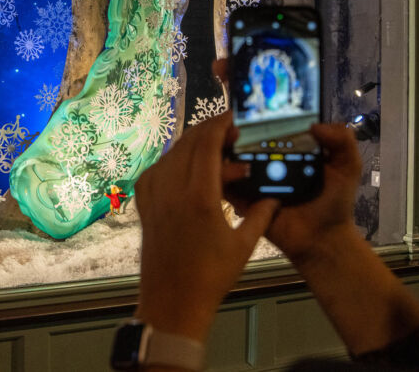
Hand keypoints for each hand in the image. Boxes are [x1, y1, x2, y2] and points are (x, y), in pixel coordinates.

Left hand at [134, 113, 278, 341]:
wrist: (172, 301)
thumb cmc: (212, 276)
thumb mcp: (244, 244)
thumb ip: (260, 212)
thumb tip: (275, 192)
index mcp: (198, 197)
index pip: (206, 144)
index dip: (220, 125)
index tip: (235, 116)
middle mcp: (171, 189)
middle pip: (188, 143)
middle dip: (210, 132)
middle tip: (231, 132)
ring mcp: (153, 194)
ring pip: (172, 153)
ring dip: (194, 146)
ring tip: (218, 153)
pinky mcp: (143, 202)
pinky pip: (158, 168)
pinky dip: (177, 161)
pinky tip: (192, 169)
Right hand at [212, 60, 361, 265]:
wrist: (320, 240)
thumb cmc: (332, 201)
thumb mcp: (346, 165)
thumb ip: (341, 141)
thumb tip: (316, 124)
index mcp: (283, 134)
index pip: (263, 102)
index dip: (247, 78)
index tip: (235, 61)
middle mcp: (259, 145)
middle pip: (236, 113)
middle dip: (226, 90)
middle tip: (221, 74)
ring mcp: (243, 166)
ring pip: (221, 140)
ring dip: (220, 128)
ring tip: (233, 133)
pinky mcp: (233, 188)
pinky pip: (216, 172)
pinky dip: (216, 165)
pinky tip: (225, 164)